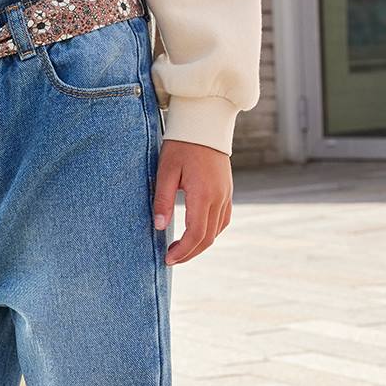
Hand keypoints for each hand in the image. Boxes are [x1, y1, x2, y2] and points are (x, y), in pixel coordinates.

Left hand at [152, 138, 231, 264]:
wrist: (205, 125)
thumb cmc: (181, 146)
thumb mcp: (165, 171)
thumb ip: (162, 199)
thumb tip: (158, 227)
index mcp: (203, 194)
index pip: (195, 234)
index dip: (182, 251)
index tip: (167, 259)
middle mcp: (219, 198)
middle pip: (208, 238)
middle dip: (189, 253)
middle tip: (171, 259)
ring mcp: (226, 195)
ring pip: (217, 231)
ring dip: (200, 245)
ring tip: (180, 250)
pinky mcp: (227, 191)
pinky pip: (222, 220)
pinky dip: (210, 232)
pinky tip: (196, 234)